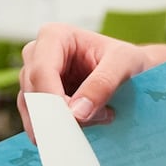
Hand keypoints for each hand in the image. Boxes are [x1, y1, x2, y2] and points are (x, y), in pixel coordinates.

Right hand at [17, 23, 150, 141]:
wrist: (131, 70)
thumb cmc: (126, 59)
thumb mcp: (124, 63)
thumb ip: (103, 84)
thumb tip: (76, 113)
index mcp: (54, 36)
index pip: (42, 71)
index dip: (54, 99)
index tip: (75, 119)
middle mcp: (36, 55)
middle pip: (35, 94)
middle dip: (63, 114)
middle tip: (98, 119)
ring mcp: (34, 79)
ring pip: (34, 112)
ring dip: (64, 124)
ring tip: (101, 117)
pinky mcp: (38, 101)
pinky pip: (38, 123)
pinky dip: (62, 129)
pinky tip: (89, 123)